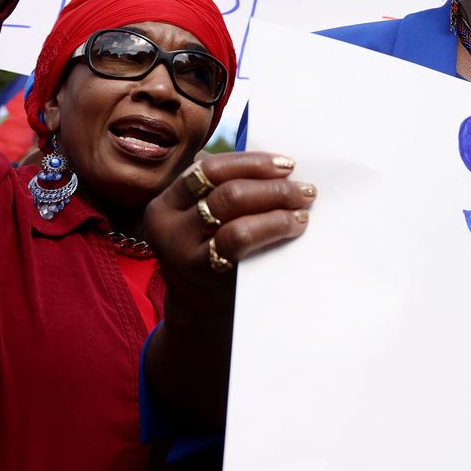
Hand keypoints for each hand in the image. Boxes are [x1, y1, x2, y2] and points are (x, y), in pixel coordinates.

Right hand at [144, 152, 314, 316]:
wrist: (203, 307)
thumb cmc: (212, 250)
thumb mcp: (204, 220)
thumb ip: (225, 190)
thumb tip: (277, 165)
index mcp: (165, 203)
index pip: (210, 169)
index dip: (252, 163)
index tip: (287, 165)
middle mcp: (166, 226)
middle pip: (228, 192)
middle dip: (273, 187)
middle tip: (305, 189)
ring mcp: (182, 253)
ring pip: (236, 215)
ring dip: (278, 206)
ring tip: (303, 207)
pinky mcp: (204, 273)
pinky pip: (241, 240)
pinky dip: (274, 226)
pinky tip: (294, 225)